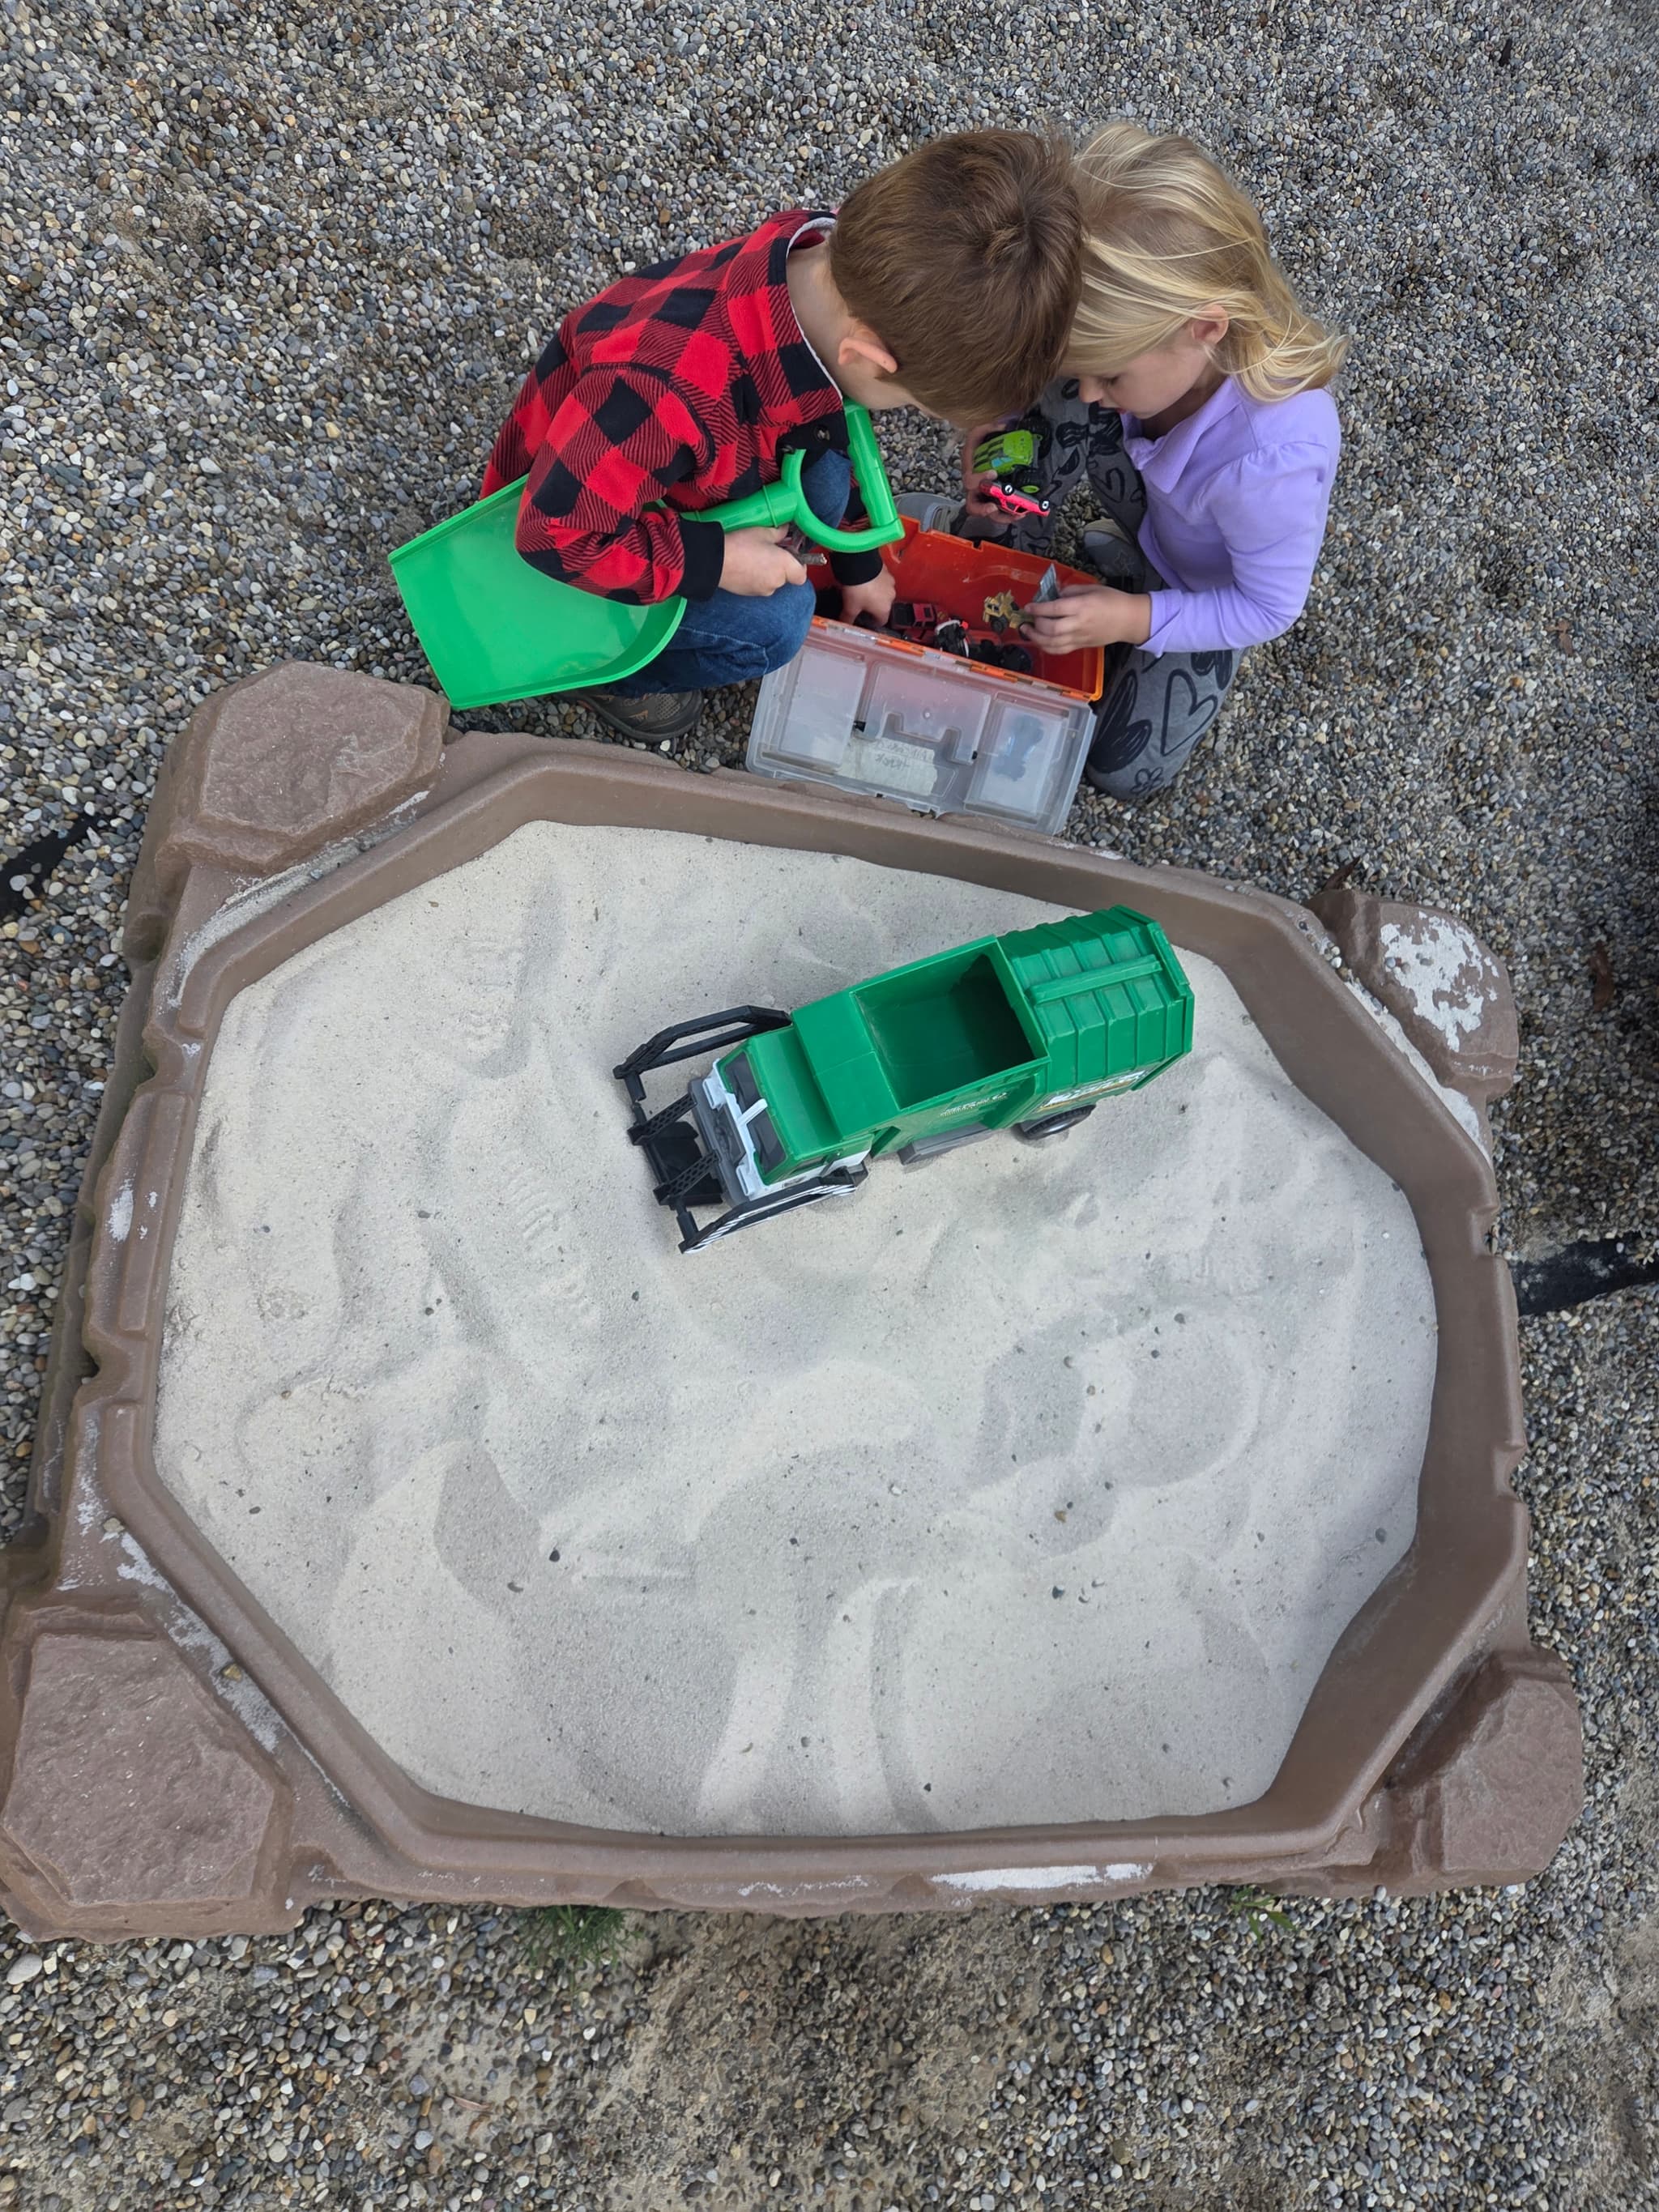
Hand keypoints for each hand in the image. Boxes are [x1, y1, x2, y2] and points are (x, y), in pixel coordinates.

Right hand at [719, 526, 809, 596]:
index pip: (801, 575)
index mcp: (784, 567)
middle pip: (785, 577)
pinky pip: (758, 585)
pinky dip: (755, 577)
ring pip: (771, 582)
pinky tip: (744, 565)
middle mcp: (776, 582)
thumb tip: (785, 530)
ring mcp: (762, 590)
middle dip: (779, 566)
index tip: (791, 554)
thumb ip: (778, 533)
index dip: (798, 565)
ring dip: (767, 572)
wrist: (714, 561)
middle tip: (768, 551)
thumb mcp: (762, 532)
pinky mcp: (748, 594)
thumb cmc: (741, 544)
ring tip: (753, 557)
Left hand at [838, 568, 896, 626]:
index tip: (866, 620)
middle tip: (861, 603)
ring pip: (883, 592)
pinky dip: (876, 581)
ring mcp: (890, 583)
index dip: (873, 622)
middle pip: (882, 606)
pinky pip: (882, 579)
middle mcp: (890, 597)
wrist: (859, 564)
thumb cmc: (857, 589)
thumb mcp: (850, 607)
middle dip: (873, 606)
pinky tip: (866, 578)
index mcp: (884, 609)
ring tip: (862, 589)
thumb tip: (844, 624)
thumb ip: (848, 618)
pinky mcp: (887, 571)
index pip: (881, 621)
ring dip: (876, 592)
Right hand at [960, 418, 1010, 517]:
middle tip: (994, 508)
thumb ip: (988, 427)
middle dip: (983, 509)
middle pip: (973, 506)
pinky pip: (1002, 512)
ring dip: (1002, 516)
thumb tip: (1004, 425)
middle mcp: (976, 488)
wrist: (986, 448)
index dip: (979, 480)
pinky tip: (1023, 512)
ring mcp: (986, 496)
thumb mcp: (979, 431)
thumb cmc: (981, 442)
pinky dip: (1011, 515)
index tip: (993, 473)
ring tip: (1017, 514)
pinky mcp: (997, 500)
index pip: (968, 481)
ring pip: (989, 513)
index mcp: (970, 472)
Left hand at [1023, 584, 1152, 651]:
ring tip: (1026, 631)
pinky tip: (1039, 641)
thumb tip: (1055, 594)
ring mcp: (1079, 637)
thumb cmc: (1112, 600)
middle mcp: (1078, 624)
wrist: (1129, 620)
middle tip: (1027, 619)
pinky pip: (1059, 650)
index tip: (1027, 606)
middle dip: (1035, 625)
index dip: (1038, 609)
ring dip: (1036, 639)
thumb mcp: (1092, 588)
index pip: (1055, 609)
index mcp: (1082, 607)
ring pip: (1052, 643)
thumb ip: (1071, 590)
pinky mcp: (1080, 646)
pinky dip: (1046, 647)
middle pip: (1051, 629)